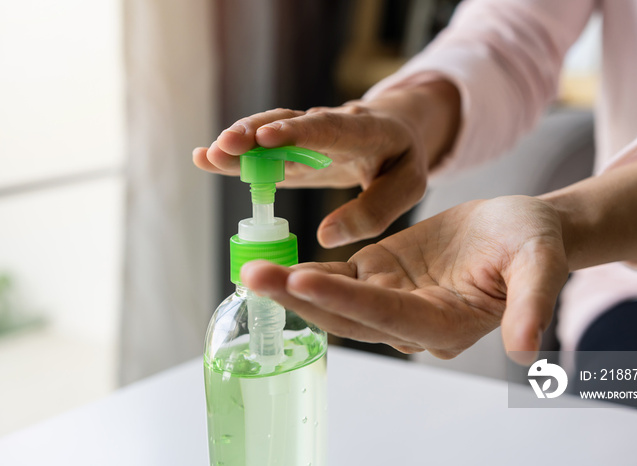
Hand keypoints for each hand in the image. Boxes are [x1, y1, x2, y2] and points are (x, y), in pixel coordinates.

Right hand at [193, 81, 459, 247]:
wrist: (395, 131)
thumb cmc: (402, 161)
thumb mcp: (409, 186)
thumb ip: (374, 210)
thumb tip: (326, 235)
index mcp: (366, 130)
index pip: (330, 127)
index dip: (299, 132)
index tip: (268, 138)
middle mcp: (330, 126)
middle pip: (289, 124)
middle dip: (256, 133)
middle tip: (226, 146)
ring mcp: (306, 137)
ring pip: (269, 132)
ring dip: (240, 143)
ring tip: (209, 156)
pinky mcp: (292, 150)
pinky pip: (262, 150)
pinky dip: (237, 155)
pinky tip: (206, 159)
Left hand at [241, 196, 569, 362]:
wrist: (519, 229)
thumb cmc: (533, 242)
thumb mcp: (540, 263)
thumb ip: (532, 304)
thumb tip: (525, 351)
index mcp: (446, 324)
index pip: (389, 315)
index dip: (347, 299)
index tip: (303, 279)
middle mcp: (412, 322)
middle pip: (350, 316)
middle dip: (301, 298)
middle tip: (255, 278)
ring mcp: (392, 300)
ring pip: (336, 299)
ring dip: (294, 287)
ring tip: (252, 270)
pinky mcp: (380, 276)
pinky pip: (338, 277)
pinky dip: (306, 272)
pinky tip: (274, 263)